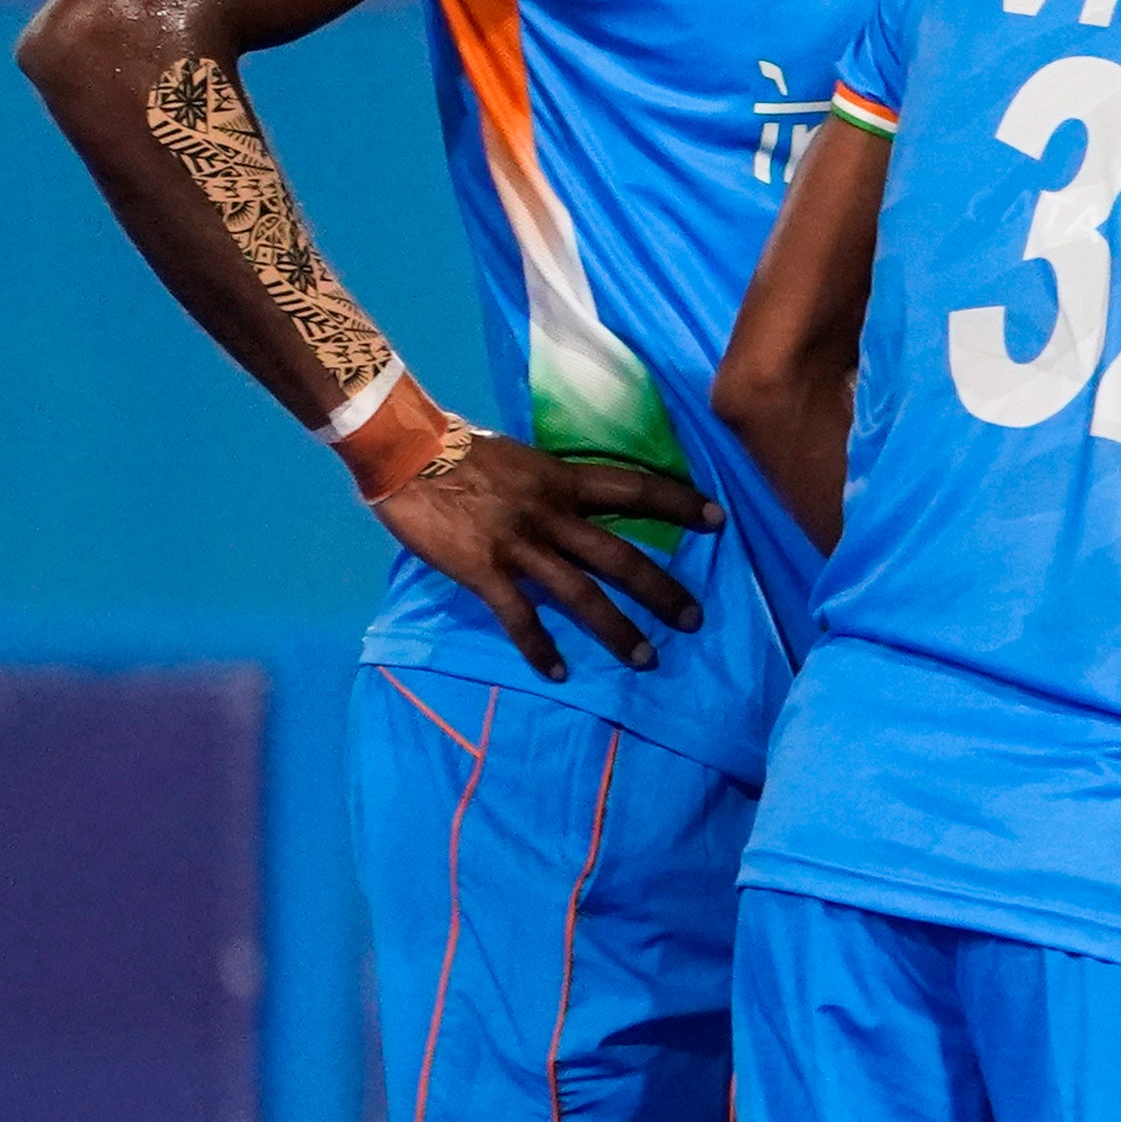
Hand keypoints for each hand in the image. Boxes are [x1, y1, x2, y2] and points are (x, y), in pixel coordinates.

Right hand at [370, 427, 714, 677]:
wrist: (401, 448)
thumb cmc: (457, 449)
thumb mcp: (522, 458)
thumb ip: (553, 483)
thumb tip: (579, 499)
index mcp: (562, 479)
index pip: (635, 487)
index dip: (679, 503)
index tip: (720, 520)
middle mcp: (550, 513)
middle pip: (620, 556)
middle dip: (661, 590)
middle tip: (694, 619)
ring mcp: (518, 544)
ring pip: (581, 594)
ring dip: (617, 630)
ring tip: (647, 659)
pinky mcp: (482, 569)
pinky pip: (519, 617)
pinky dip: (539, 647)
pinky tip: (559, 673)